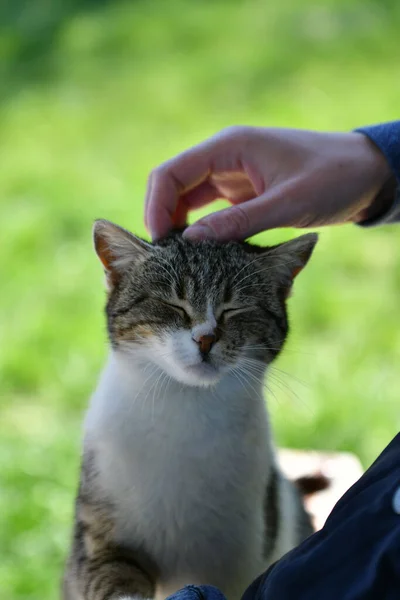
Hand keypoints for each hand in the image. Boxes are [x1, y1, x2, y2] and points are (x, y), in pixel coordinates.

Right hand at [145, 126, 392, 240]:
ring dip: (179, 224)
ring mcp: (232, 173)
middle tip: (165, 256)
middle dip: (163, 217)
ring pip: (188, 197)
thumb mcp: (286, 205)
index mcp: (231, 146)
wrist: (367, 174)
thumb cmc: (333, 180)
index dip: (156, 206)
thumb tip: (190, 240)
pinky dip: (200, 227)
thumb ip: (238, 222)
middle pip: (174, 184)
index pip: (172, 172)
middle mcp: (225, 155)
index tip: (159, 244)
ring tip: (179, 258)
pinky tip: (201, 250)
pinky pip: (208, 208)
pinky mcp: (242, 191)